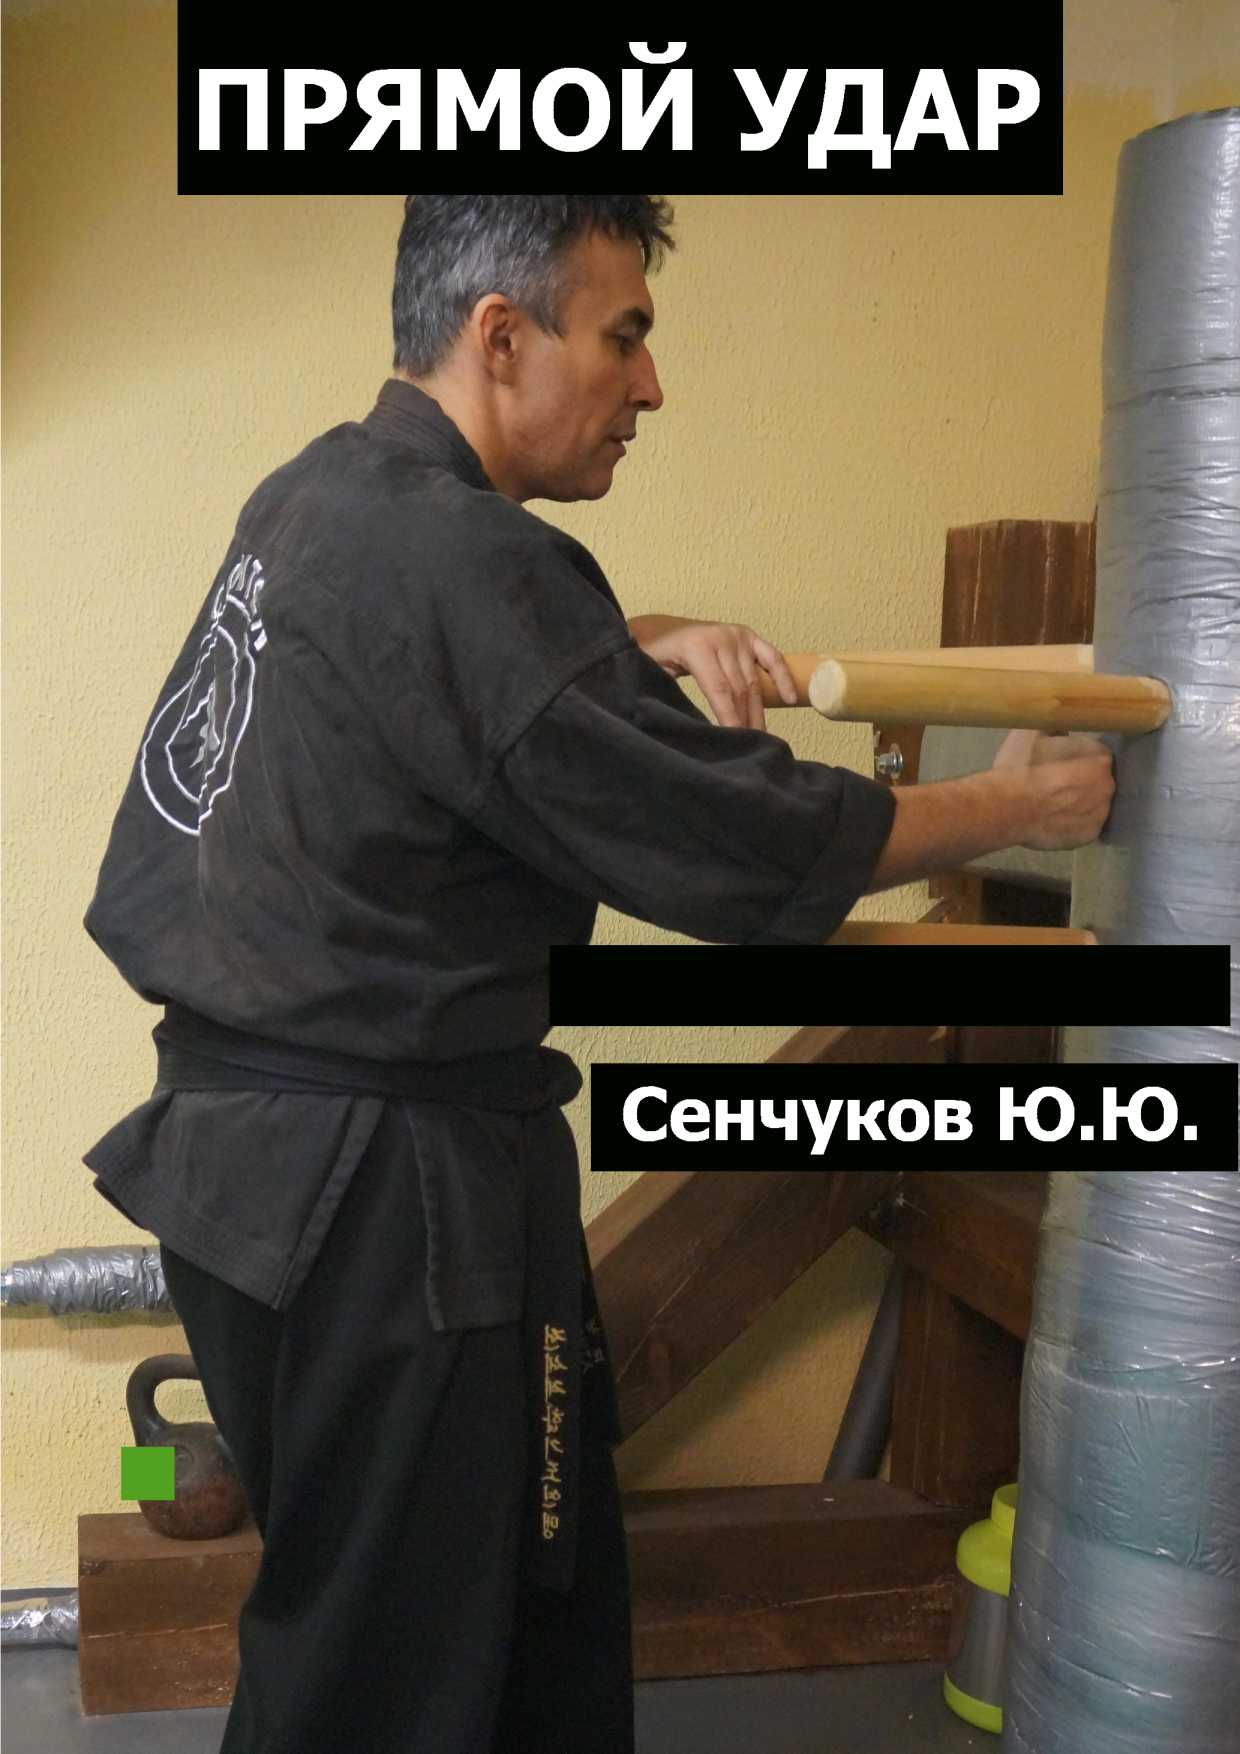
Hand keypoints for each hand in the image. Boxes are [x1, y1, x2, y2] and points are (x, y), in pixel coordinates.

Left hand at [628, 615, 797, 729]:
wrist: (661, 630)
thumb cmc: (655, 656)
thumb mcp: (652, 672)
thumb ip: (665, 691)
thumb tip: (679, 723)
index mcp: (697, 647)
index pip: (719, 689)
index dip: (729, 716)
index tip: (736, 738)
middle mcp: (721, 639)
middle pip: (740, 688)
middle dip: (745, 719)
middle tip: (750, 745)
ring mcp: (737, 636)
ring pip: (753, 680)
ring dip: (757, 710)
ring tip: (761, 735)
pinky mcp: (749, 636)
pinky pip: (771, 657)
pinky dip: (782, 677)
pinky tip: (789, 698)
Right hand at [992, 729, 1116, 849]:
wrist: (1007, 808)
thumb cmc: (1021, 767)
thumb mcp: (1032, 731)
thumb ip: (1053, 724)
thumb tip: (1060, 725)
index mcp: (1099, 757)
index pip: (1096, 755)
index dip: (1077, 758)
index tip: (1059, 763)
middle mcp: (1108, 785)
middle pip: (1097, 781)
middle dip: (1081, 782)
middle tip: (1054, 784)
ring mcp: (1100, 814)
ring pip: (1092, 805)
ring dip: (1078, 804)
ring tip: (1051, 805)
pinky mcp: (1089, 836)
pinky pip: (1084, 827)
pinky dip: (1072, 824)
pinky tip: (1053, 820)